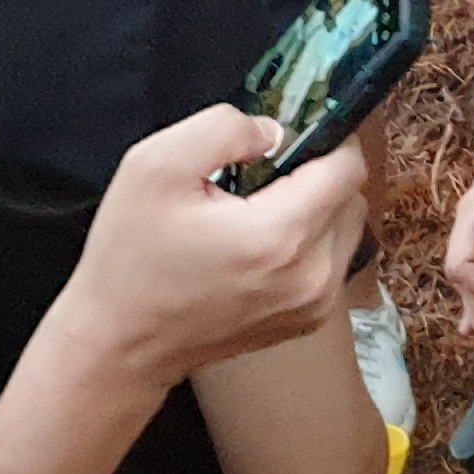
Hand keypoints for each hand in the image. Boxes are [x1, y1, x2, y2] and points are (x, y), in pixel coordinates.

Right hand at [59, 106, 371, 388]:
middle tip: (263, 173)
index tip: (289, 133)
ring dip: (316, 207)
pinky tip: (261, 242)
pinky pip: (332, 260)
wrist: (122, 343)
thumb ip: (224, 130)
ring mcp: (315, 305)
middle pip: (352, 196)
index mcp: (280, 236)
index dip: (324, 137)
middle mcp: (312, 276)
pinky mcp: (309, 320)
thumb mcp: (155, 166)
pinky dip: (310, 241)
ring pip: (346, 228)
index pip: (346, 168)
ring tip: (258, 209)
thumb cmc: (131, 257)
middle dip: (317, 173)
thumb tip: (274, 132)